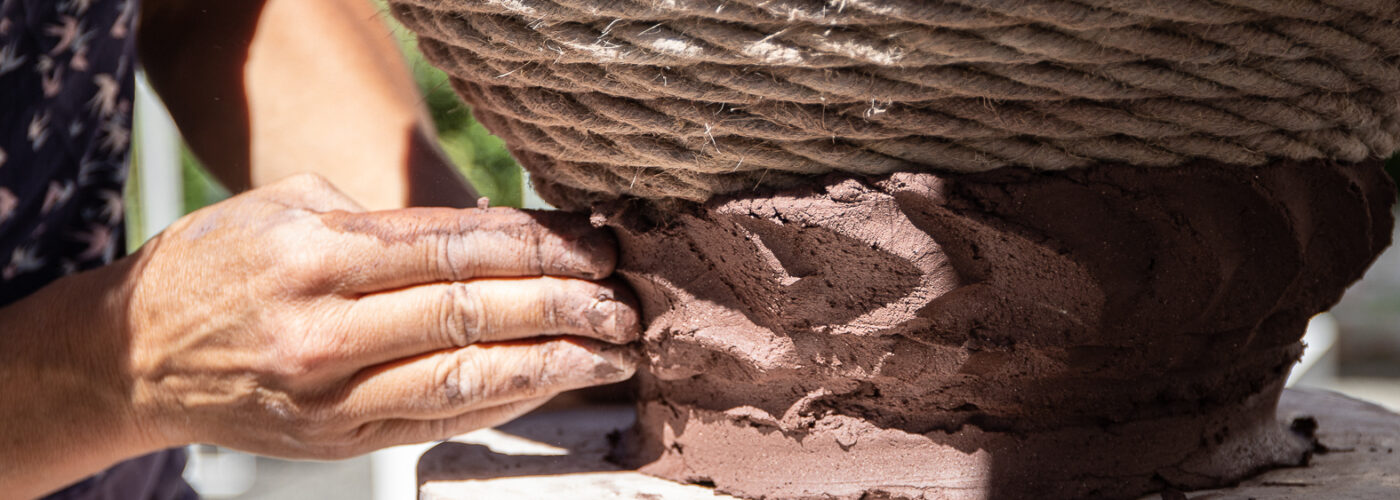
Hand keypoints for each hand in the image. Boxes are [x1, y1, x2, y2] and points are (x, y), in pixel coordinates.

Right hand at [122, 174, 638, 458]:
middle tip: (624, 302)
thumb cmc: (219, 266)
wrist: (133, 359)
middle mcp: (327, 331)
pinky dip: (505, 401)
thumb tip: (493, 237)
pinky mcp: (340, 440)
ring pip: (466, 378)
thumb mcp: (289, 209)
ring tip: (611, 351)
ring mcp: (334, 396)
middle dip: (564, 305)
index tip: (596, 246)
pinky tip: (552, 382)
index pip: (457, 247)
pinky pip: (440, 420)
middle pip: (474, 313)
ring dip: (553, 364)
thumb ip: (388, 223)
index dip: (540, 247)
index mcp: (319, 257)